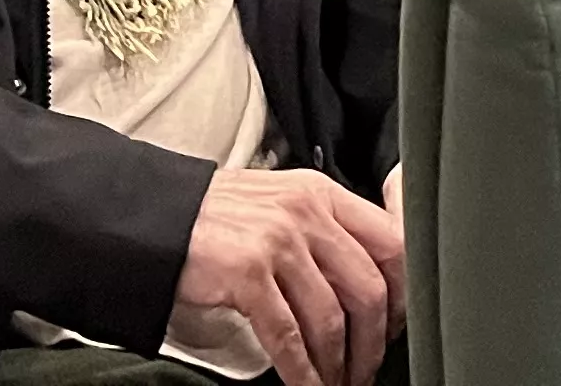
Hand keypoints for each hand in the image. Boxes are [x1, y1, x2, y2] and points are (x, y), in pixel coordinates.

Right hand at [177, 169, 403, 385]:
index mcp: (324, 194)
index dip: (402, 297)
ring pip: (331, 319)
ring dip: (338, 365)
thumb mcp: (285, 204)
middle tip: (365, 371)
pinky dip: (303, 372)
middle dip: (374, 343)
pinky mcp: (248, 273)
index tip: (394, 330)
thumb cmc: (222, 219)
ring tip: (335, 385)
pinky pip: (289, 336)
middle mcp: (307, 212)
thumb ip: (327, 231)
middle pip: (368, 288)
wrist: (158, 218)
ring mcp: (278, 241)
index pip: (392, 244)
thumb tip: (372, 284)